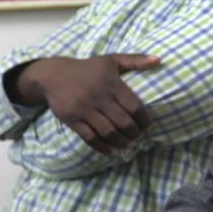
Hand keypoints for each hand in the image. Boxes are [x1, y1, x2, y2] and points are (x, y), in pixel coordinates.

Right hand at [10, 54, 160, 155]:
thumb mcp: (112, 60)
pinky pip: (90, 138)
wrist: (53, 76)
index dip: (144, 119)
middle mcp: (98, 98)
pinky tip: (113, 151)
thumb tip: (159, 60)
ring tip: (129, 144)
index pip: (134, 107)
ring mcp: (84, 110)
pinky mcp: (72, 120)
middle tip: (139, 136)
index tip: (148, 125)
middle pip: (122, 122)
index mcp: (111, 84)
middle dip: (134, 133)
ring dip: (121, 142)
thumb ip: (136, 60)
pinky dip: (103, 147)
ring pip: (108, 132)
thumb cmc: (88, 68)